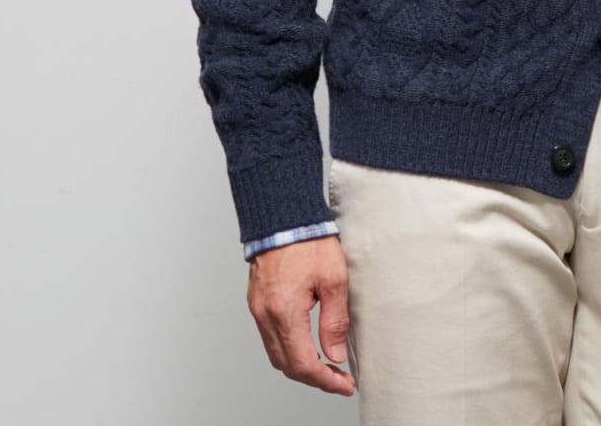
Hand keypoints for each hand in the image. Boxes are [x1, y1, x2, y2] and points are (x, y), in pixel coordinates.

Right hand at [246, 237, 355, 394]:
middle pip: (287, 366)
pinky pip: (269, 337)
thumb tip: (336, 354)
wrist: (284, 216)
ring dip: (300, 365)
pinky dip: (288, 348)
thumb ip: (335, 321)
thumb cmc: (309, 241)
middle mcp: (266, 315)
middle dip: (314, 378)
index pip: (303, 364)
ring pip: (276, 354)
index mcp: (285, 312)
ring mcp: (258, 310)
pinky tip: (305, 343)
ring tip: (326, 364)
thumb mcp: (334, 279)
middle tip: (339, 378)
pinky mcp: (257, 302)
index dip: (325, 380)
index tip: (344, 384)